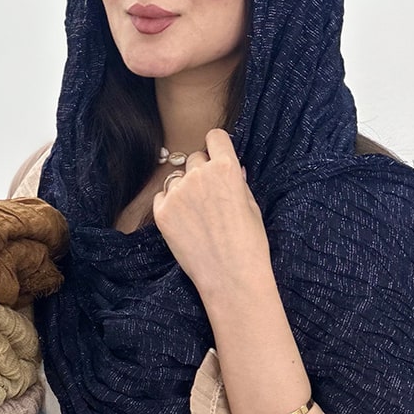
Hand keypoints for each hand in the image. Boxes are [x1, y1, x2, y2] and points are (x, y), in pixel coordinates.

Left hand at [152, 128, 272, 301]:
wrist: (231, 276)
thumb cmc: (249, 243)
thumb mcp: (251, 205)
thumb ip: (237, 181)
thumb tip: (231, 168)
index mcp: (226, 168)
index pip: (215, 137)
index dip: (216, 147)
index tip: (216, 157)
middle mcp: (200, 174)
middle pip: (194, 158)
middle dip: (201, 172)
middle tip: (209, 197)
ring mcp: (178, 193)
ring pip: (177, 178)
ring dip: (185, 189)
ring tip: (198, 216)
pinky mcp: (162, 212)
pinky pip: (162, 197)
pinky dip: (170, 205)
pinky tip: (185, 223)